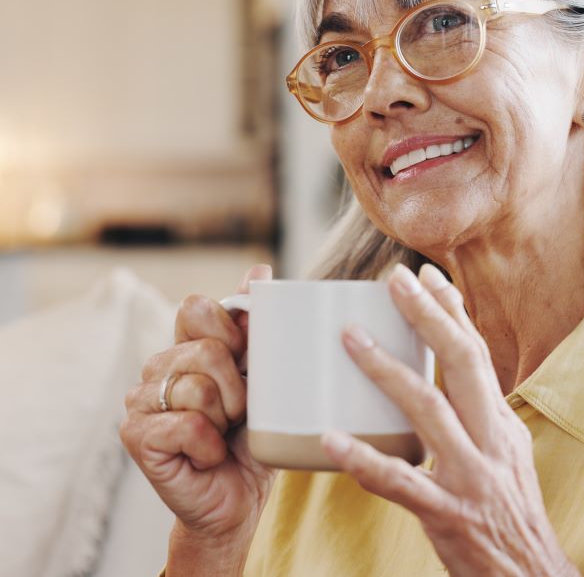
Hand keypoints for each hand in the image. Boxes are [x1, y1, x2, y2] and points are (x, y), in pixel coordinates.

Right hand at [119, 265, 275, 567]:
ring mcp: (140, 400)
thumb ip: (255, 325)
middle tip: (238, 414)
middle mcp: (157, 367)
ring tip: (222, 435)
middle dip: (239, 387)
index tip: (247, 361)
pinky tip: (206, 455)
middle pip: (207, 350)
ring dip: (225, 419)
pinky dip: (209, 445)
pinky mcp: (135, 434)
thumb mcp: (264, 375)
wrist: (241, 496)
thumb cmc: (254, 436)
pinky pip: (187, 424)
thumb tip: (258, 270)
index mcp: (186, 346)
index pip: (197, 308)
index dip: (232, 332)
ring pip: (198, 388)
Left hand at [320, 264, 578, 576]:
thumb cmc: (511, 513)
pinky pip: (401, 482)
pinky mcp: (448, 513)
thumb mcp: (508, 455)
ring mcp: (471, 476)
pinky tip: (331, 440)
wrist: (532, 576)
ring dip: (387, 370)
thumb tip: (455, 377)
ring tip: (350, 338)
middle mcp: (491, 440)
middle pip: (462, 364)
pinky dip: (364, 459)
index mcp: (502, 424)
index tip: (426, 275)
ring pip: (428, 410)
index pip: (478, 355)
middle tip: (394, 279)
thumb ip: (482, 416)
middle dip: (428, 316)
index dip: (453, 312)